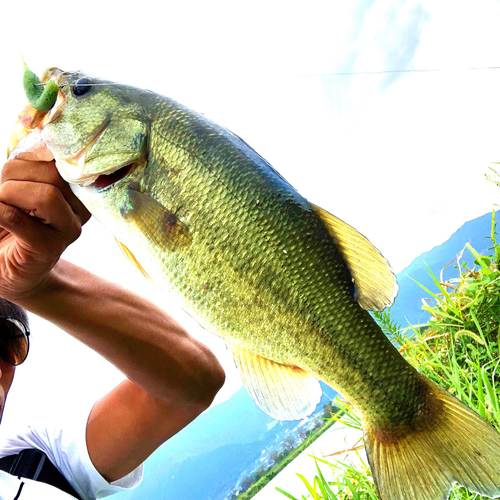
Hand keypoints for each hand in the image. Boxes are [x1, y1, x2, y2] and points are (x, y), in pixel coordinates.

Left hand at [0, 159, 90, 301]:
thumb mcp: (17, 187)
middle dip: (15, 176)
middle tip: (4, 194)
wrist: (7, 268)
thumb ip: (26, 167)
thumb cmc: (10, 224)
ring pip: (45, 195)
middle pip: (54, 173)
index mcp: (75, 189)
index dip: (31, 156)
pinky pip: (19, 219)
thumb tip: (34, 138)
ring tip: (2, 208)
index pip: (59, 156)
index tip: (15, 171)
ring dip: (8, 196)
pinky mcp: (49, 249)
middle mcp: (80, 209)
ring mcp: (68, 230)